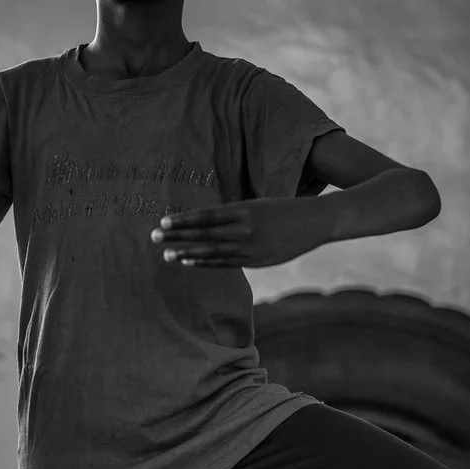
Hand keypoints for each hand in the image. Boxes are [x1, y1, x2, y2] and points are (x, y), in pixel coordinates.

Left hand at [150, 197, 326, 268]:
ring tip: (166, 255)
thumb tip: (207, 223)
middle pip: (204, 233)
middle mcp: (244, 228)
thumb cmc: (284, 210)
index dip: (183, 220)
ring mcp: (251, 247)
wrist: (317, 221)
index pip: (206, 216)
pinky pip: (225, 263)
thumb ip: (234, 215)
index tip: (163, 222)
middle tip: (153, 238)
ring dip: (186, 253)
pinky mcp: (257, 261)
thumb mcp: (257, 205)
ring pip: (212, 251)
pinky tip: (188, 262)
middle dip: (177, 237)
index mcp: (244, 209)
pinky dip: (205, 262)